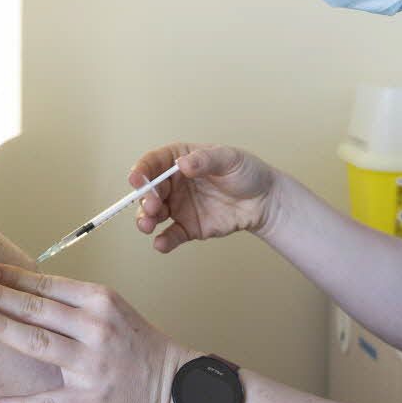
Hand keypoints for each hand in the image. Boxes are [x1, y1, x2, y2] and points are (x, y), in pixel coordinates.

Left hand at [0, 263, 196, 402]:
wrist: (174, 382)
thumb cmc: (139, 342)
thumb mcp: (112, 307)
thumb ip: (73, 300)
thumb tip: (27, 290)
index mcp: (99, 301)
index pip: (47, 285)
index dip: (13, 278)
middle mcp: (94, 328)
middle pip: (36, 310)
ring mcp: (91, 365)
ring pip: (37, 344)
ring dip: (2, 329)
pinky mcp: (90, 399)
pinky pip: (50, 402)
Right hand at [130, 143, 277, 252]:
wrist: (264, 201)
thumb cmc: (246, 172)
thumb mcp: (229, 158)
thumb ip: (205, 160)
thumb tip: (183, 164)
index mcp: (178, 159)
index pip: (153, 163)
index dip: (141, 171)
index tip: (137, 180)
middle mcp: (173, 183)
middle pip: (148, 191)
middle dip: (145, 199)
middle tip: (153, 206)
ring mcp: (178, 206)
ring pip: (153, 214)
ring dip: (145, 219)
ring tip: (148, 226)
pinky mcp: (187, 227)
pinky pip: (171, 235)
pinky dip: (163, 240)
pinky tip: (161, 243)